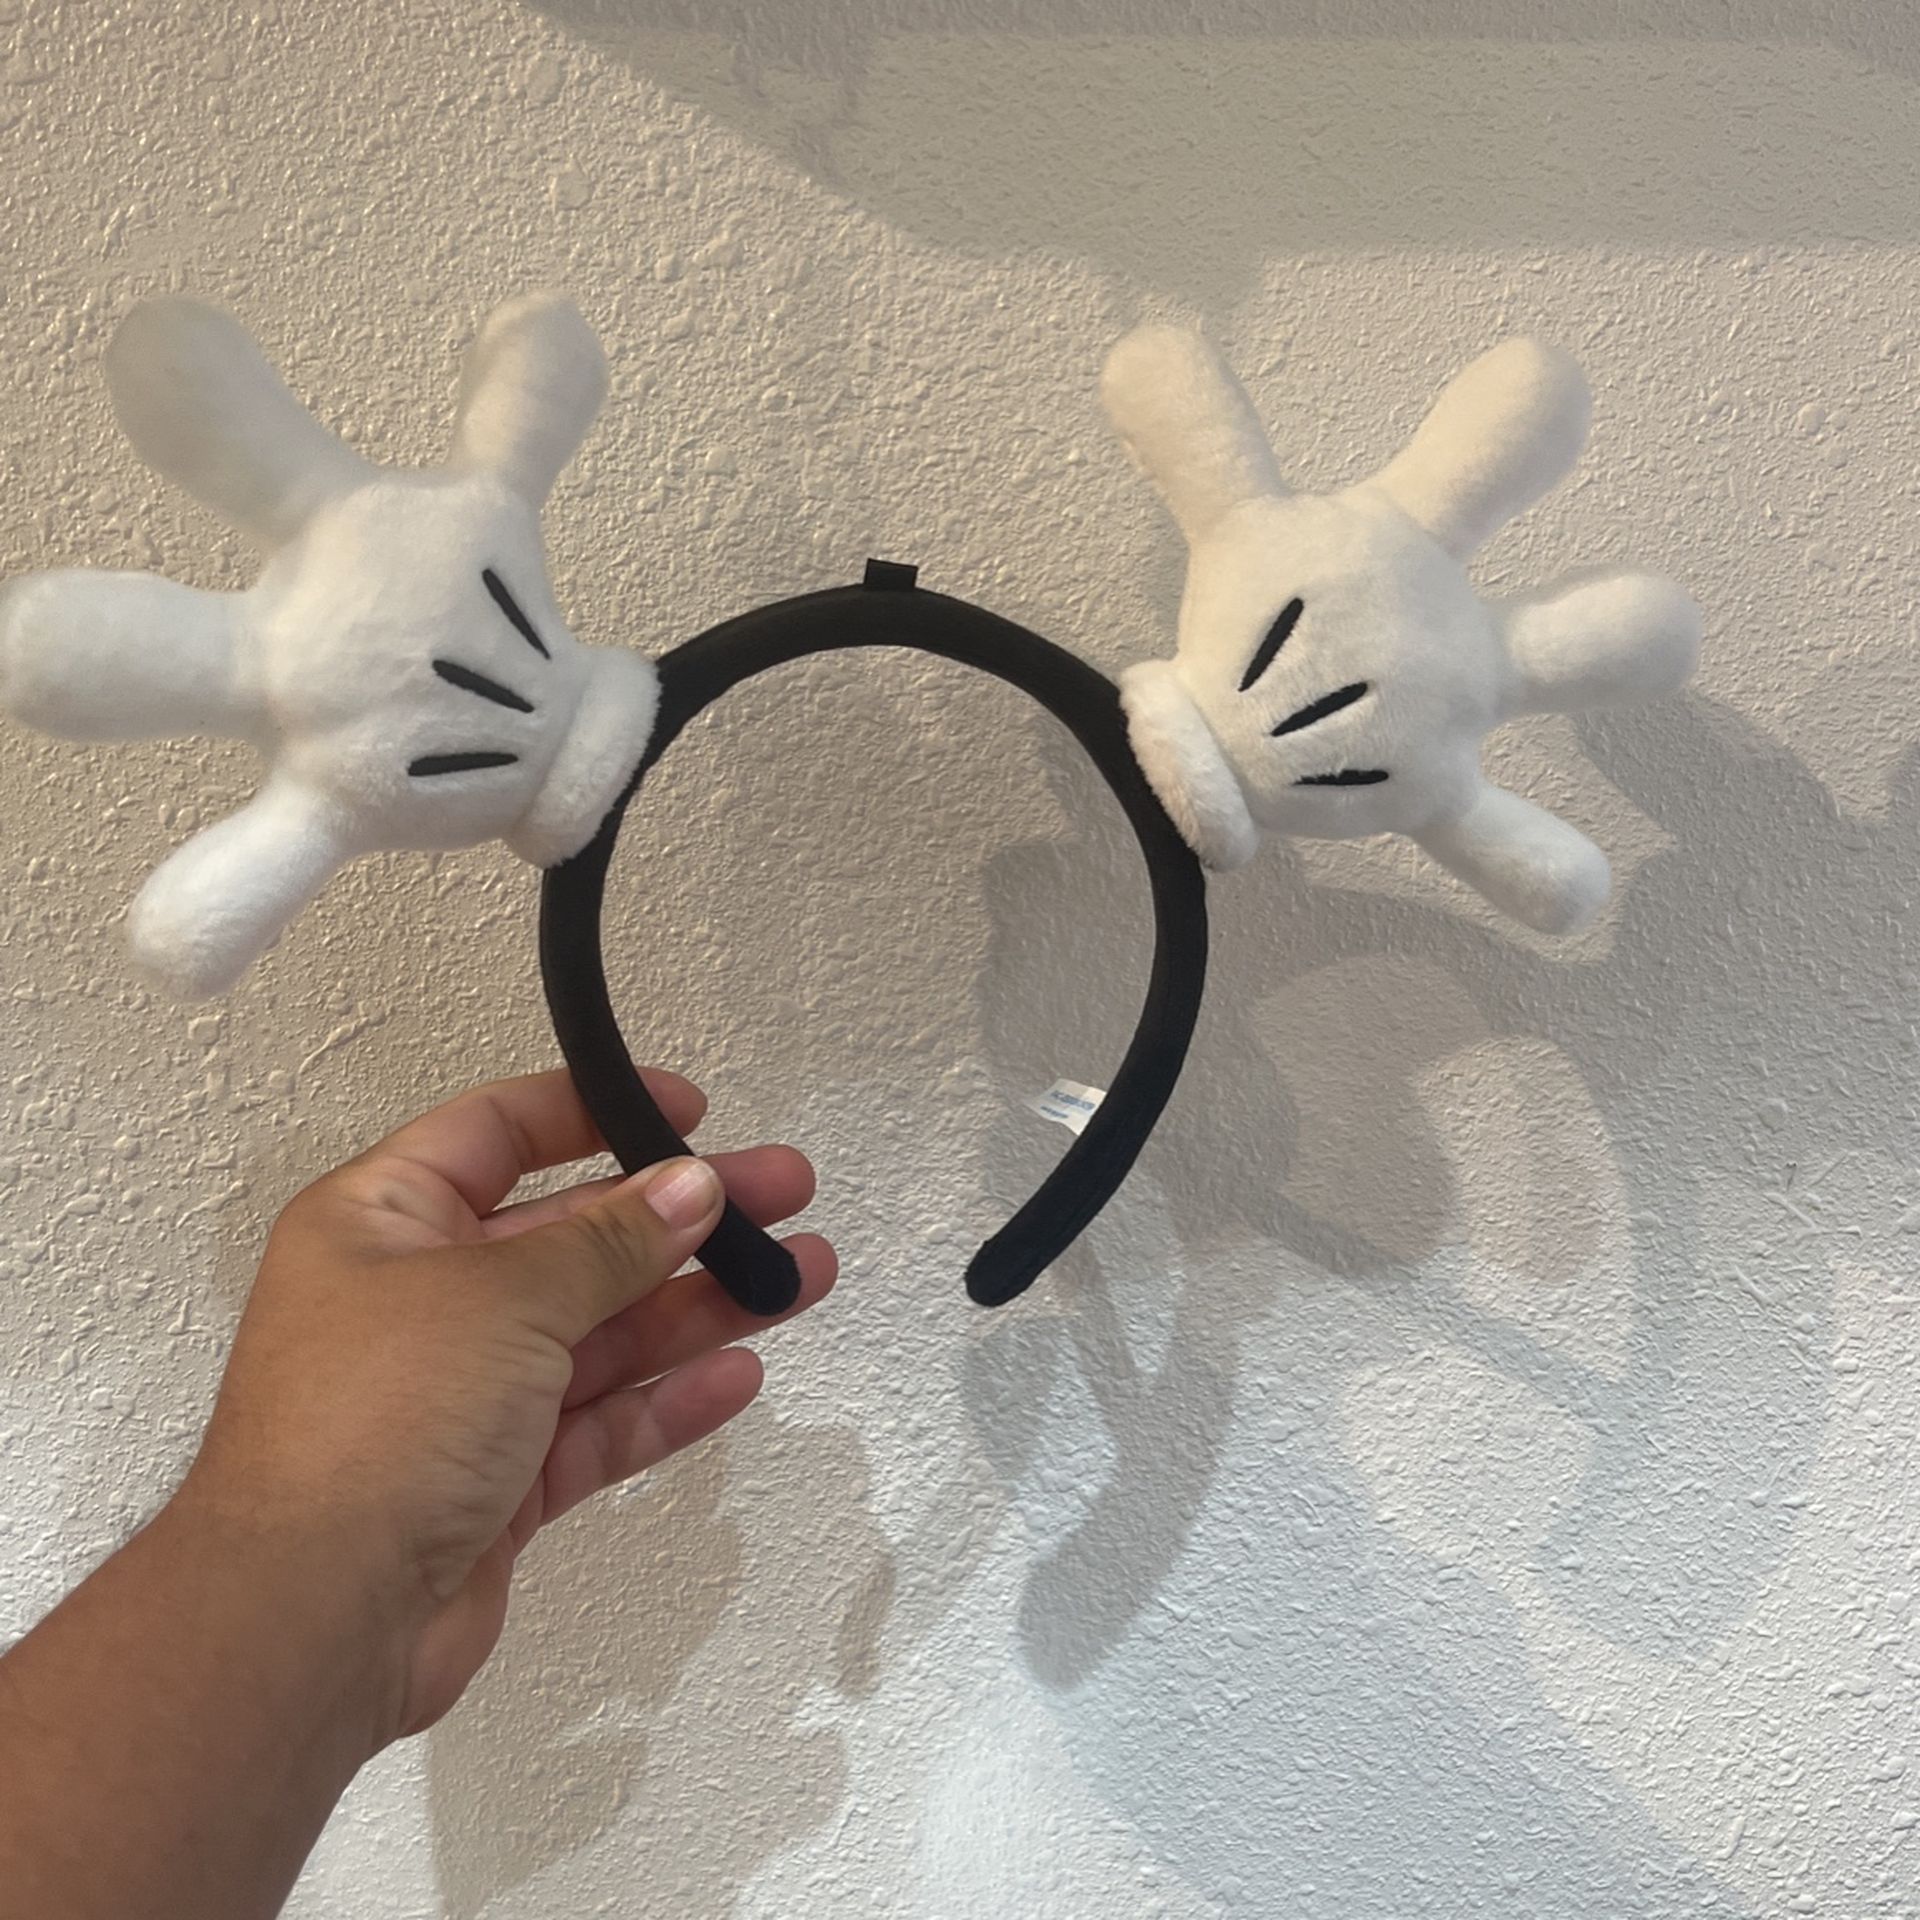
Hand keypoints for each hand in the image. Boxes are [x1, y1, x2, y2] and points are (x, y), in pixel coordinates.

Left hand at [174, 1068, 834, 1744]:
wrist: (313, 1620)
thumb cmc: (375, 1423)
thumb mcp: (504, 1297)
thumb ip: (611, 1241)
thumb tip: (692, 1185)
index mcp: (384, 1222)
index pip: (498, 1133)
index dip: (595, 1112)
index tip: (690, 1109)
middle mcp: (421, 1299)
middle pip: (573, 1235)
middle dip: (682, 1216)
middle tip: (785, 1194)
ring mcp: (462, 1395)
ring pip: (601, 1331)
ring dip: (698, 1305)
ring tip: (800, 1278)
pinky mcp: (497, 1482)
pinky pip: (597, 1423)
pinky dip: (665, 1398)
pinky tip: (738, 1374)